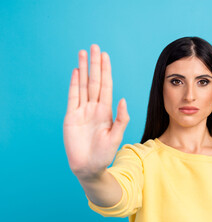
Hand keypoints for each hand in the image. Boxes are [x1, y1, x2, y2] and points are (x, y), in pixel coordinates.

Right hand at [63, 44, 129, 179]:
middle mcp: (94, 107)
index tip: (105, 56)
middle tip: (95, 47)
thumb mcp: (116, 136)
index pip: (106, 86)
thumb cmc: (105, 154)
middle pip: (94, 81)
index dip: (106, 71)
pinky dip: (73, 84)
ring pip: (83, 85)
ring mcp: (82, 111)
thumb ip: (121, 118)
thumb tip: (123, 99)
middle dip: (95, 64)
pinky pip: (72, 97)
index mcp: (106, 111)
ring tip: (83, 53)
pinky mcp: (71, 117)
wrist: (89, 168)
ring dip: (83, 69)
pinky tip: (75, 72)